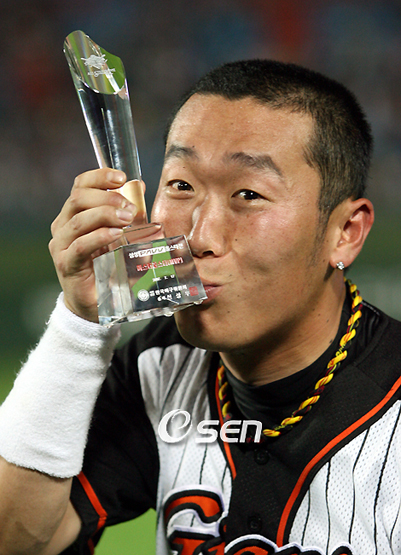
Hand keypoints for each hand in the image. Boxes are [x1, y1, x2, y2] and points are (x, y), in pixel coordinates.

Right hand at [49, 168, 137, 321]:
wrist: (95, 303)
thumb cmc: (108, 267)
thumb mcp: (120, 235)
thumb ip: (127, 212)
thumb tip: (139, 186)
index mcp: (74, 215)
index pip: (80, 186)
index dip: (99, 177)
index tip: (121, 177)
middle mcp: (63, 227)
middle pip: (77, 199)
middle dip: (106, 197)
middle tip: (129, 207)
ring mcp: (61, 246)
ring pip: (78, 220)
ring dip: (105, 215)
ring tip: (126, 219)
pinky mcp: (66, 264)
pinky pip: (80, 246)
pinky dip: (99, 237)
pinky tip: (115, 235)